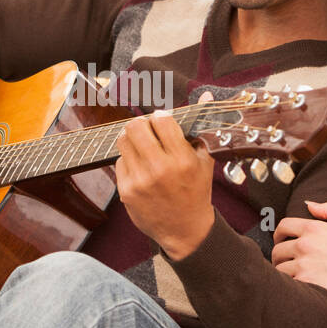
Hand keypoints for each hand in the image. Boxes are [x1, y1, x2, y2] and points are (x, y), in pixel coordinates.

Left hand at [114, 104, 214, 259]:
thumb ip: (203, 128)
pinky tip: (141, 169)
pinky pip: (120, 161)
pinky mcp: (126, 190)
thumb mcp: (205, 161)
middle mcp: (160, 169)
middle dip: (141, 125)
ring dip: (132, 140)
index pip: (161, 120)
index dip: (161, 118)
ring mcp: (140, 181)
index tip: (163, 123)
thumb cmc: (196, 192)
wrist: (185, 230)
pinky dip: (129, 161)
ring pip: (123, 141)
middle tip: (148, 131)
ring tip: (143, 148)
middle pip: (135, 127)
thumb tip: (207, 96)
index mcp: (182, 159)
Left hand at [272, 200, 326, 314]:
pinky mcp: (307, 283)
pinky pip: (287, 283)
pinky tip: (297, 285)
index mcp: (314, 228)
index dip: (279, 233)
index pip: (283, 226)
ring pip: (279, 268)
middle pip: (278, 249)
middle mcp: (305, 245)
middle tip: (285, 260)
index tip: (281, 240)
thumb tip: (309, 204)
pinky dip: (289, 284)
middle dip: (280, 254)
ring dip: (283, 271)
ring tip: (290, 274)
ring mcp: (304, 265)